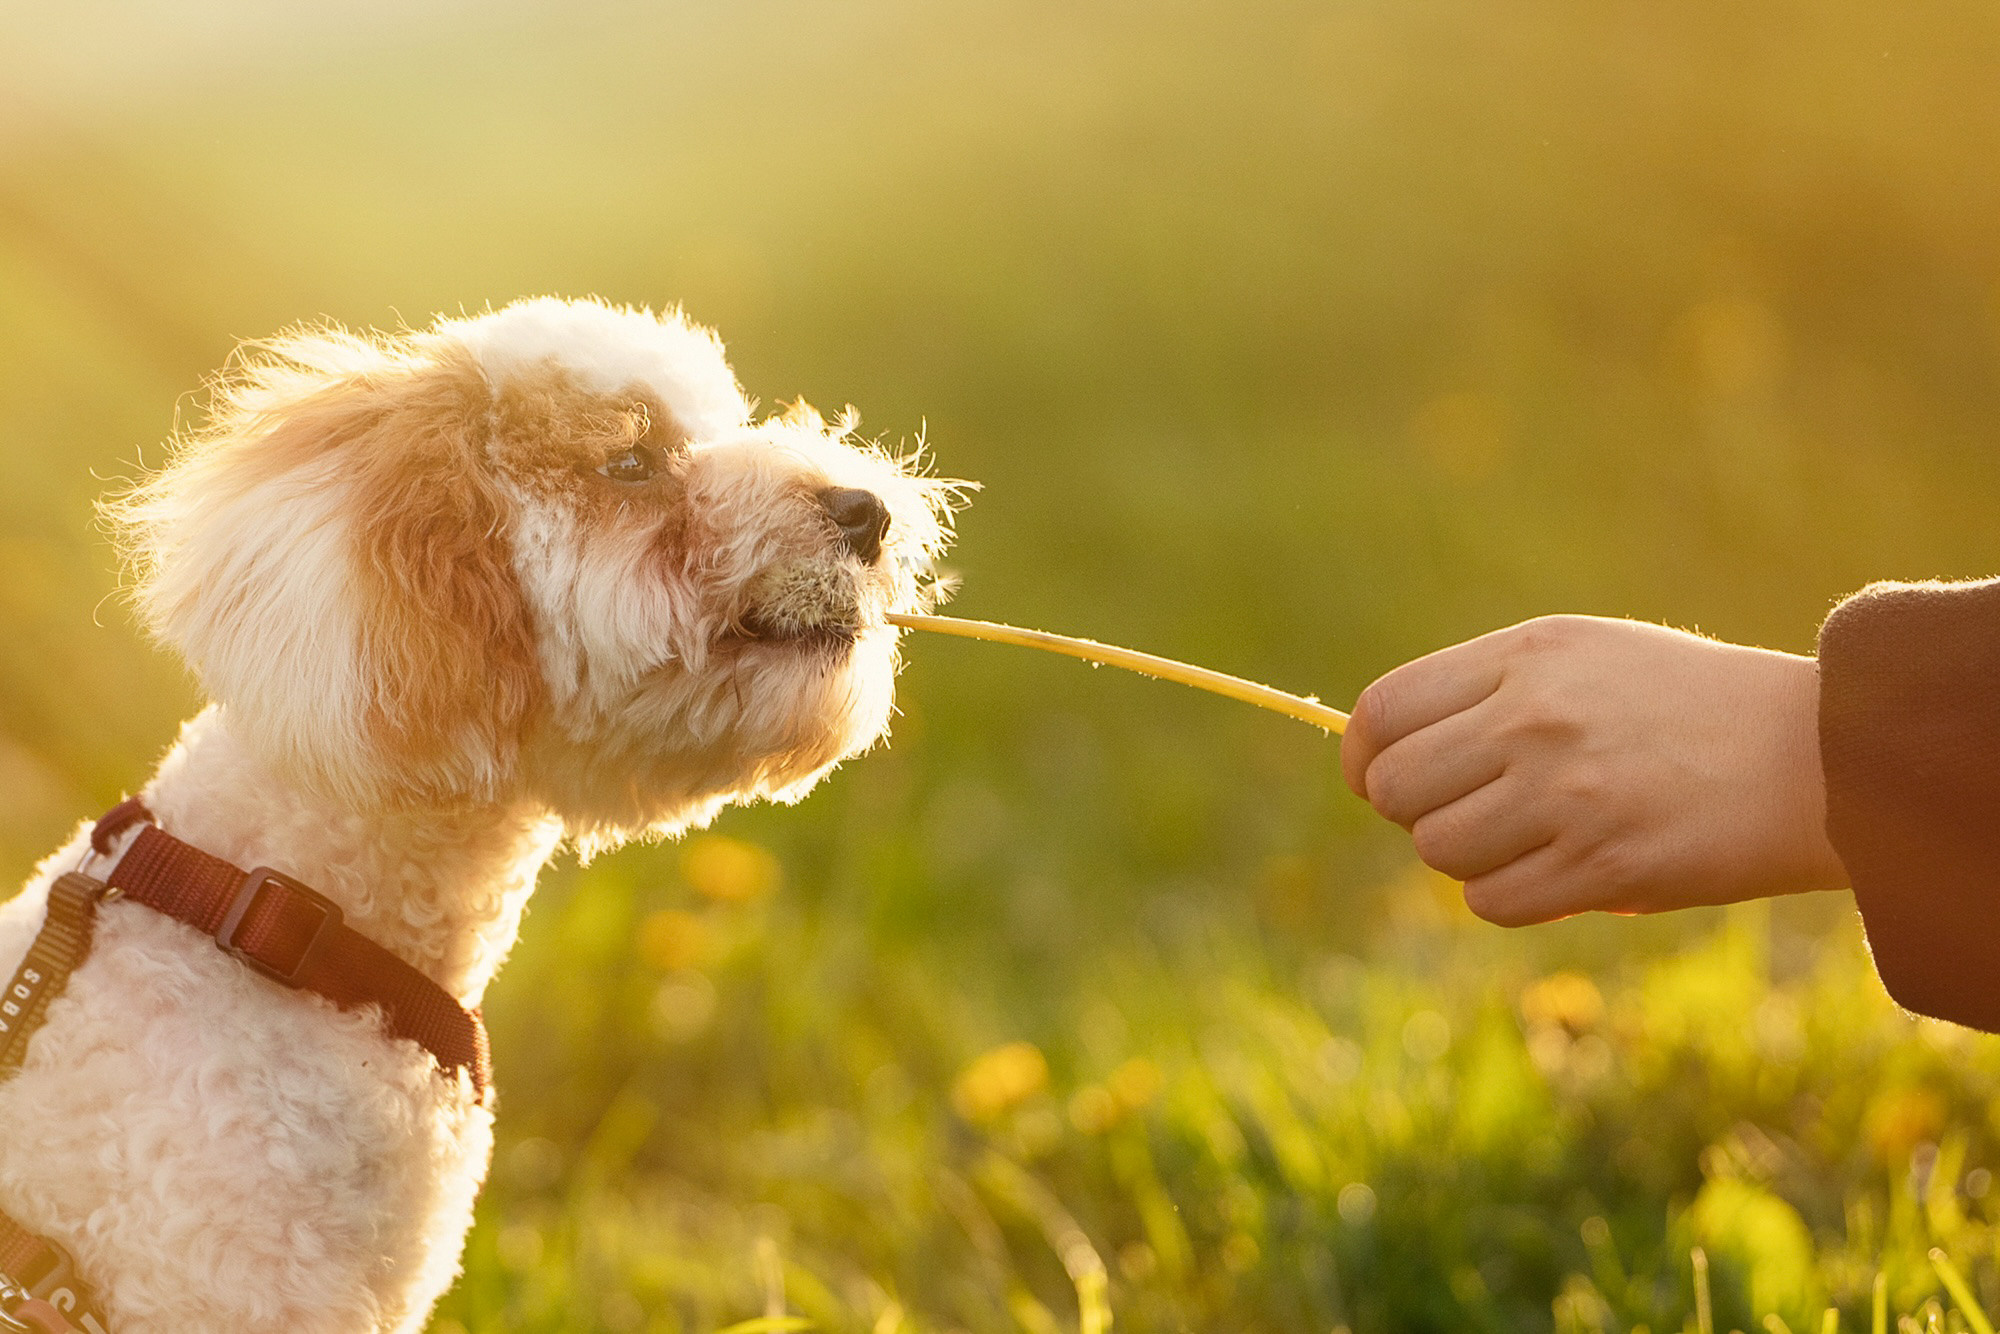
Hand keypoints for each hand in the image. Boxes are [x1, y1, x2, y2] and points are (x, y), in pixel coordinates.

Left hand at [1339, 615, 1847, 924]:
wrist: (1811, 753)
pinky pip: (1493, 900)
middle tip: (1469, 813)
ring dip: (1470, 858)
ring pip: (1438, 851)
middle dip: (1417, 813)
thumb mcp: (1584, 658)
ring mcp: (1565, 793)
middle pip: (1396, 789)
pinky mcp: (1601, 863)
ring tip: (1530, 838)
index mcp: (1524, 656)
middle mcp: (1534, 718)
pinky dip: (1511, 897)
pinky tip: (1560, 872)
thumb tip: (1379, 759)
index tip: (1375, 779)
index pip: (1383, 710)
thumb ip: (1485, 693)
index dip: (1364, 757)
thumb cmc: (1685, 706)